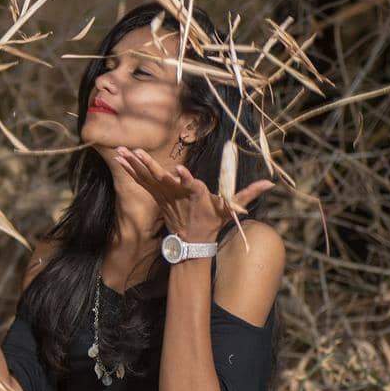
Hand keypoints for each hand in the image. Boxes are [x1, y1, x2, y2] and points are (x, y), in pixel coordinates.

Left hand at [114, 147, 272, 242]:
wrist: (192, 239)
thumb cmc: (212, 220)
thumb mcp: (231, 209)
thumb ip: (247, 194)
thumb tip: (270, 184)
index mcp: (197, 196)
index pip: (192, 186)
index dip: (186, 179)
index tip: (179, 171)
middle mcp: (177, 195)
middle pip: (162, 179)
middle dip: (149, 166)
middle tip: (137, 153)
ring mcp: (164, 196)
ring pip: (147, 178)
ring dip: (134, 164)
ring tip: (120, 151)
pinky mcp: (156, 197)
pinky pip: (141, 181)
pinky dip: (130, 170)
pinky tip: (119, 159)